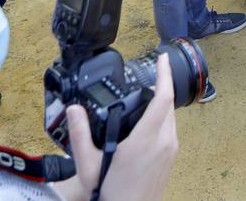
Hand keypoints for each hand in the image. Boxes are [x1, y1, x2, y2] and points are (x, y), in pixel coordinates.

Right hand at [69, 52, 178, 198]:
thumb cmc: (111, 194)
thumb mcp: (88, 165)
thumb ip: (80, 135)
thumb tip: (73, 110)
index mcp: (146, 139)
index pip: (163, 98)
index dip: (165, 74)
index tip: (162, 58)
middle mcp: (164, 142)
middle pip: (169, 104)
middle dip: (162, 86)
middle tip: (152, 74)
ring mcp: (170, 151)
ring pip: (172, 117)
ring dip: (163, 104)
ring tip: (149, 95)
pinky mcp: (171, 159)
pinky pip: (171, 130)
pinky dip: (163, 119)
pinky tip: (149, 122)